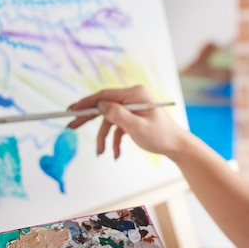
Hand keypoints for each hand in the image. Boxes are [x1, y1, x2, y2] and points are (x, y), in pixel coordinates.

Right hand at [66, 85, 189, 159]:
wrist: (177, 146)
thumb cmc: (161, 136)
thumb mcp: (137, 127)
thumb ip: (118, 115)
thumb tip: (100, 106)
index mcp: (135, 94)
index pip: (105, 95)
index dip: (87, 103)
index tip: (72, 110)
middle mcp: (133, 97)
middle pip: (104, 105)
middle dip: (88, 118)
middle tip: (71, 127)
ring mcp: (133, 107)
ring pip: (109, 119)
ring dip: (104, 137)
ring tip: (101, 152)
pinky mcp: (134, 117)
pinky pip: (118, 127)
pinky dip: (114, 140)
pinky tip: (115, 153)